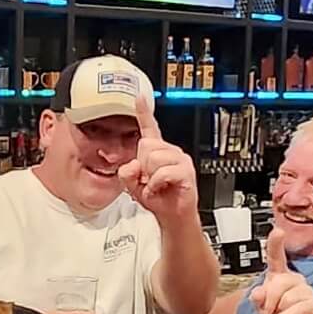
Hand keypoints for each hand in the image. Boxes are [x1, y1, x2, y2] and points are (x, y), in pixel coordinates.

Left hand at [118, 94, 198, 222]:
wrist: (173, 216)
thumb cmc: (159, 199)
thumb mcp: (133, 185)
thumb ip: (127, 173)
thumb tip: (133, 165)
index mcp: (157, 151)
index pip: (150, 127)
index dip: (144, 112)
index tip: (139, 96)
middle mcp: (169, 151)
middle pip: (146, 145)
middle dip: (142, 166)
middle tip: (150, 180)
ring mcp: (179, 159)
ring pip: (153, 158)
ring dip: (149, 177)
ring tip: (156, 186)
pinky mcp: (185, 170)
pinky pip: (162, 172)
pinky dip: (156, 184)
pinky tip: (161, 189)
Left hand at [251, 231, 312, 313]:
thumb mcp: (260, 308)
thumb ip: (257, 299)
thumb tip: (258, 293)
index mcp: (278, 275)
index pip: (276, 257)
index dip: (276, 244)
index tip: (278, 231)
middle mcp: (293, 278)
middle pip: (278, 283)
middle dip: (268, 301)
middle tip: (266, 312)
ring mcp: (305, 290)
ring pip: (286, 298)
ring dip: (277, 312)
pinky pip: (297, 309)